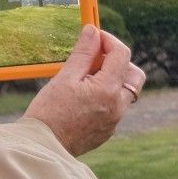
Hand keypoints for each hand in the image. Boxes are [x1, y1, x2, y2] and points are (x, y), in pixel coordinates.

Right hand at [25, 24, 145, 156]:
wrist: (43, 146)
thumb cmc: (49, 111)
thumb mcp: (64, 77)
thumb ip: (83, 53)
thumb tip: (92, 31)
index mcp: (107, 89)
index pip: (121, 54)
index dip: (108, 40)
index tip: (93, 36)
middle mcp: (118, 106)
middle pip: (134, 74)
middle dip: (118, 61)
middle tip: (94, 58)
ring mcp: (115, 120)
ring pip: (125, 92)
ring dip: (112, 80)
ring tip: (85, 79)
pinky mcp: (107, 131)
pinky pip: (115, 108)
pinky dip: (105, 97)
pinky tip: (81, 99)